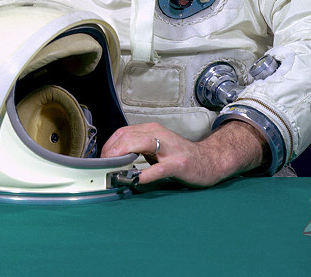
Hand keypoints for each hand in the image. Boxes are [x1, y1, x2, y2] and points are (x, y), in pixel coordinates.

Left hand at [101, 120, 265, 187]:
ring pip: (141, 144)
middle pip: (128, 136)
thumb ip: (138, 149)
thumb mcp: (156, 147)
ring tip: (113, 168)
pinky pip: (159, 169)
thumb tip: (114, 157)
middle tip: (103, 165)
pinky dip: (146, 175)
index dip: (108, 145)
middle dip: (111, 150)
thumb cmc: (180, 155)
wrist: (209, 160)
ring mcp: (169, 148)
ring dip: (123, 156)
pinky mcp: (178, 164)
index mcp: (151, 130)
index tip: (101, 158)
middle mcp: (159, 134)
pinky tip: (137, 180)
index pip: (122, 132)